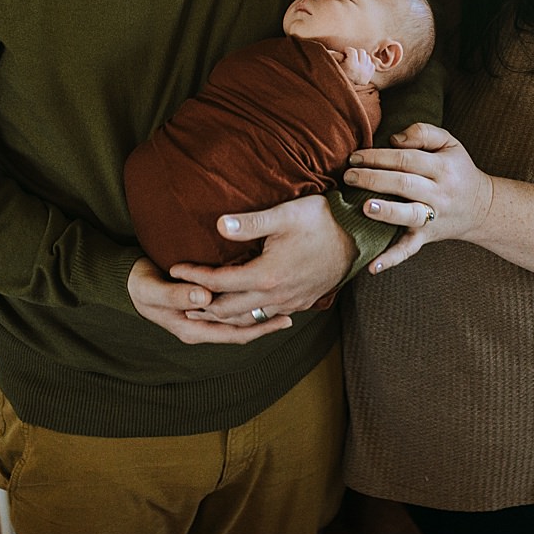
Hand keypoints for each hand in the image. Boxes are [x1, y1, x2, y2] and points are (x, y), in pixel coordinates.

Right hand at [127, 255, 290, 344]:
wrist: (127, 282)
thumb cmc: (139, 285)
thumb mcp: (153, 290)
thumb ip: (177, 296)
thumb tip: (205, 298)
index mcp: (192, 330)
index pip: (233, 334)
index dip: (259, 328)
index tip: (282, 318)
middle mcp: (200, 329)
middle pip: (240, 331)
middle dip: (266, 324)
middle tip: (293, 313)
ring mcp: (201, 320)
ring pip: (237, 322)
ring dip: (258, 316)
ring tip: (283, 306)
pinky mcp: (202, 308)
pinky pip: (230, 312)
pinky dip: (248, 307)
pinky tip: (262, 298)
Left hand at [169, 196, 356, 322]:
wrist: (359, 238)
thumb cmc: (322, 221)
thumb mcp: (285, 214)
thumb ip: (251, 223)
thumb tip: (218, 224)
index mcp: (267, 275)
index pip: (219, 282)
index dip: (194, 276)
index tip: (175, 268)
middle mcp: (276, 295)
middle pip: (228, 310)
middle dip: (201, 305)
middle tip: (179, 298)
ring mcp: (289, 303)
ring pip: (247, 319)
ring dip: (222, 316)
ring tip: (202, 309)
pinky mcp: (300, 304)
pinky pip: (266, 318)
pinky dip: (246, 318)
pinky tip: (239, 313)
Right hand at [337, 47, 378, 88]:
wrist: (346, 90)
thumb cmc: (339, 75)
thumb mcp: (335, 66)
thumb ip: (336, 56)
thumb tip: (341, 52)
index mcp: (352, 66)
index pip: (352, 51)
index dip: (348, 50)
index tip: (345, 51)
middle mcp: (361, 69)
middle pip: (362, 52)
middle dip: (356, 53)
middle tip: (351, 56)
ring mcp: (367, 72)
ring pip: (367, 57)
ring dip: (361, 58)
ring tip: (356, 62)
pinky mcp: (370, 75)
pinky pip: (372, 64)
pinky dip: (367, 64)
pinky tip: (361, 67)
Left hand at [343, 124, 494, 273]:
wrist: (481, 208)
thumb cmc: (457, 171)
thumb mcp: (450, 144)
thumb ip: (423, 133)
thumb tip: (394, 139)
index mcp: (442, 167)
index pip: (407, 158)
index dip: (379, 156)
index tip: (355, 156)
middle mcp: (438, 193)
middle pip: (404, 183)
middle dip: (374, 179)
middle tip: (349, 176)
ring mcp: (432, 217)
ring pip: (409, 214)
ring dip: (387, 212)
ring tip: (365, 207)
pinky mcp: (426, 237)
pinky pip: (409, 249)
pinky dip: (391, 259)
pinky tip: (372, 267)